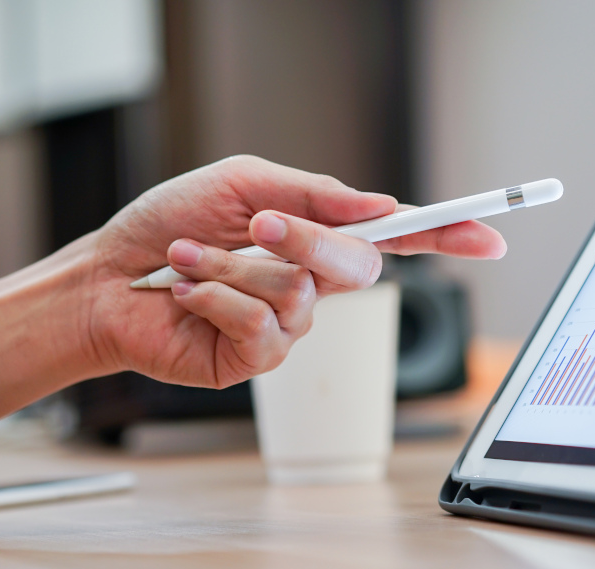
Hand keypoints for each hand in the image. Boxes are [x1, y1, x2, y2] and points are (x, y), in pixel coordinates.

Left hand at [84, 155, 505, 387]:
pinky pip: (261, 327)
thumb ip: (312, 194)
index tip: (488, 234)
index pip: (395, 238)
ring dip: (233, 266)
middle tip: (260, 224)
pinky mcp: (257, 358)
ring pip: (299, 294)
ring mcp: (289, 324)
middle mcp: (312, 282)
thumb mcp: (242, 185)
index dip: (445, 236)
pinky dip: (215, 297)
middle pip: (357, 265)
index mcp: (315, 236)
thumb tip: (379, 205)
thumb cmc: (168, 226)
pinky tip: (185, 292)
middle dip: (308, 241)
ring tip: (187, 259)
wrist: (105, 278)